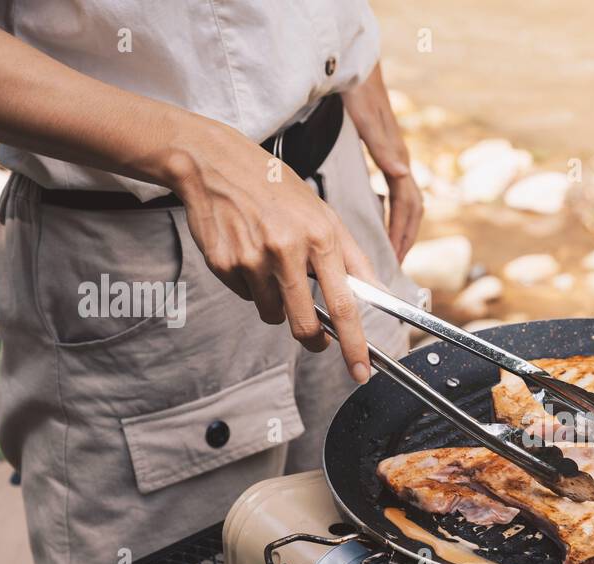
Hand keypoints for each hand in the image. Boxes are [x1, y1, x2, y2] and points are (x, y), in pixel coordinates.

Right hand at [168, 121, 377, 382]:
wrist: (214, 163)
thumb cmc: (275, 188)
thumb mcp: (324, 213)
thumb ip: (354, 258)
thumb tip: (379, 293)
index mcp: (319, 236)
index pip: (344, 304)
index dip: (354, 344)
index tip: (360, 370)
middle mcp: (286, 249)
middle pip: (305, 323)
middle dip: (313, 339)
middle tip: (317, 337)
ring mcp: (252, 258)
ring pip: (272, 314)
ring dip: (277, 303)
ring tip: (272, 266)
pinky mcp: (223, 263)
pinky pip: (245, 296)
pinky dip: (250, 285)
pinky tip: (248, 253)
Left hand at [343, 64, 420, 260]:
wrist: (355, 63)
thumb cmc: (359, 90)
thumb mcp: (367, 118)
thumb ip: (384, 146)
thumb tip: (404, 174)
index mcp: (398, 157)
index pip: (407, 206)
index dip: (402, 233)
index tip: (394, 258)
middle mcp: (400, 160)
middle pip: (412, 209)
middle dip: (405, 238)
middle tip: (395, 265)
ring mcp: (394, 157)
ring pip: (406, 202)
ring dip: (402, 227)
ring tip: (392, 250)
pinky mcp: (385, 154)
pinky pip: (396, 191)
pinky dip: (393, 211)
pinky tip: (380, 219)